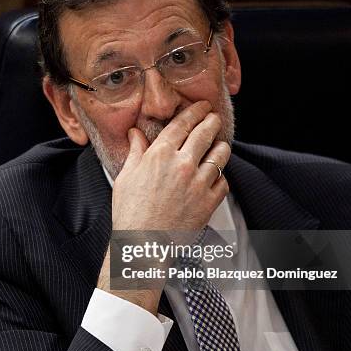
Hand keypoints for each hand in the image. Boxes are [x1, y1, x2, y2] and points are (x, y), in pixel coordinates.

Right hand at [97, 100, 230, 314]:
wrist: (142, 244)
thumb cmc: (130, 212)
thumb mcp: (127, 176)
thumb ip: (136, 151)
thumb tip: (134, 133)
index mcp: (160, 154)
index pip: (183, 123)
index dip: (195, 111)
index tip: (201, 106)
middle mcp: (182, 164)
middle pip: (205, 133)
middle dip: (212, 121)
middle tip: (214, 118)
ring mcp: (198, 183)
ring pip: (220, 155)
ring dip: (221, 146)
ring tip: (219, 144)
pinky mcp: (209, 202)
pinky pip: (223, 181)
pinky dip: (221, 177)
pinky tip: (215, 176)